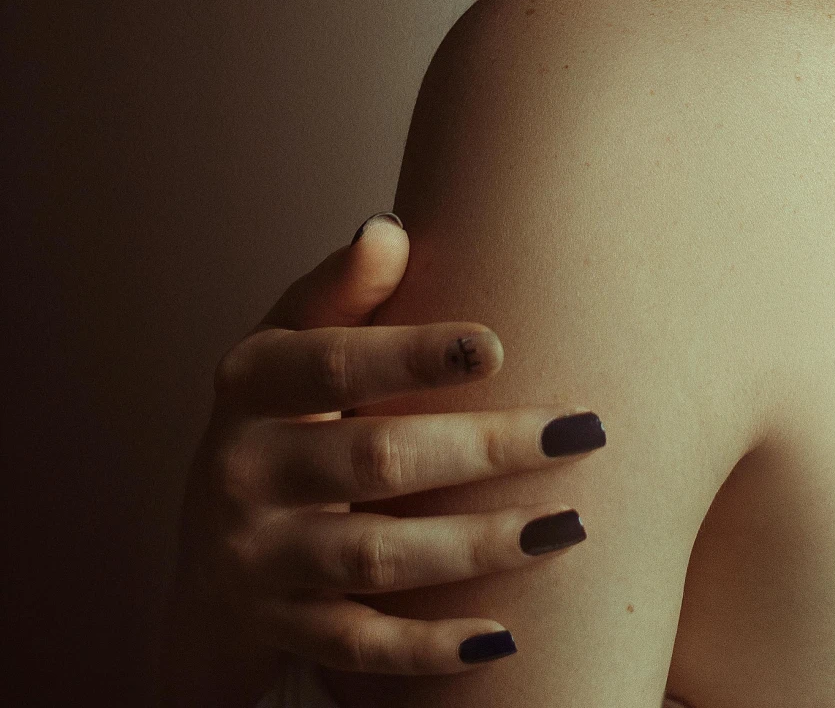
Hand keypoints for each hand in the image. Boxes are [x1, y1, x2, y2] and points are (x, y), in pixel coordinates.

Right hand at [158, 216, 603, 704]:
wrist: (209, 543)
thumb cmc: (284, 409)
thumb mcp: (291, 338)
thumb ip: (341, 289)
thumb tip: (389, 232)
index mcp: (251, 384)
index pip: (333, 366)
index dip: (413, 357)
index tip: (499, 345)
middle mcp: (243, 473)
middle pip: (373, 463)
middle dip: (483, 451)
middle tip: (581, 432)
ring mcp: (261, 560)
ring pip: (377, 560)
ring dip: (477, 547)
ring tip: (567, 525)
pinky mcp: (284, 629)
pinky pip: (361, 646)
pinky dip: (429, 647)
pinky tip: (504, 637)